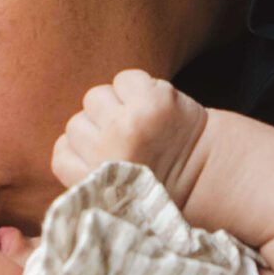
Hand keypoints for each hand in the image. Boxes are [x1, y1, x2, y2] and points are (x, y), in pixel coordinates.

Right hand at [50, 69, 209, 204]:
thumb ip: (86, 173)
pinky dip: (138, 87)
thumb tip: (69, 143)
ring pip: (96, 97)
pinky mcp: (152, 102)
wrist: (211, 174)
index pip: (61, 151)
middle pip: (77, 123)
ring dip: (116, 104)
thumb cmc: (158, 183)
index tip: (103, 153)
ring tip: (140, 121)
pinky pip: (125, 79)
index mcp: (96, 182)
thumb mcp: (114, 195)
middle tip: (127, 140)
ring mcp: (129, 125)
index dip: (80, 150)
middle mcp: (107, 153)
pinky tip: (154, 106)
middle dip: (99, 128)